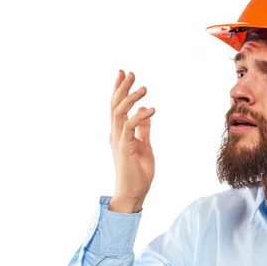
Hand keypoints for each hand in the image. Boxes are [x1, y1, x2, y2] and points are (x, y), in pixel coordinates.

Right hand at [109, 70, 155, 212]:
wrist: (133, 192)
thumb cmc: (137, 172)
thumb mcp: (143, 145)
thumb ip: (143, 130)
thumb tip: (146, 113)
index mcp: (119, 132)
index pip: (117, 106)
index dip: (119, 89)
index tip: (124, 73)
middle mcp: (116, 133)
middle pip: (115, 105)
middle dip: (122, 87)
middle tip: (130, 73)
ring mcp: (119, 140)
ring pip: (120, 112)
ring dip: (131, 98)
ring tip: (144, 88)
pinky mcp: (125, 148)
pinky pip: (130, 127)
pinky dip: (139, 116)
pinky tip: (151, 109)